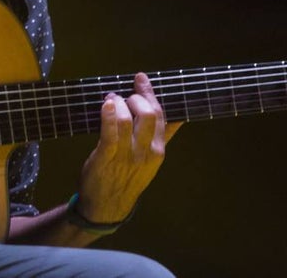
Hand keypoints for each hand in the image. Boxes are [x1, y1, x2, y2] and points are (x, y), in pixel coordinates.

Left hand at [75, 72, 179, 222]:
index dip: (150, 93)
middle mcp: (145, 152)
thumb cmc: (129, 178)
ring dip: (119, 103)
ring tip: (111, 99)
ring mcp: (126, 156)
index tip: (141, 79)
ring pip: (128, 120)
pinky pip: (110, 132)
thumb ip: (164, 137)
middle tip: (124, 94)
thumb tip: (179, 117)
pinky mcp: (106, 157)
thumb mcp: (151, 160)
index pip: (160, 115)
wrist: (108, 207)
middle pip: (148, 114)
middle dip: (136, 97)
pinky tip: (106, 105)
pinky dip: (108, 115)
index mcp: (158, 150)